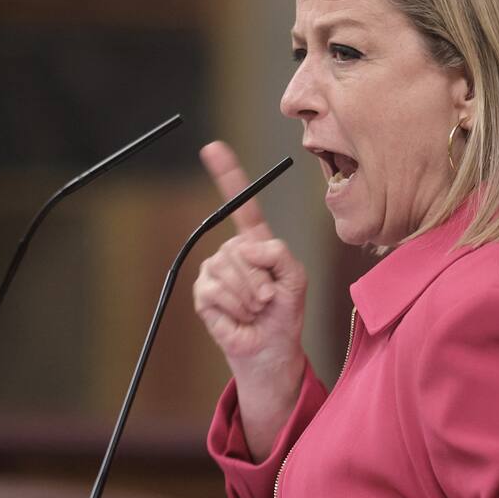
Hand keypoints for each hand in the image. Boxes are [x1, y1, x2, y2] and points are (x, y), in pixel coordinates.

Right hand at [195, 142, 307, 454]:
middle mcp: (233, 251)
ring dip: (249, 297)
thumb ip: (279, 254)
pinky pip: (216, 289)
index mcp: (256, 242)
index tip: (212, 147)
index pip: (242, 204)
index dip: (227, 175)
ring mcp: (215, 270)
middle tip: (268, 300)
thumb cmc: (285, 315)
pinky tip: (239, 317)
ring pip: (229, 271)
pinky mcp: (203, 292)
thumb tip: (247, 248)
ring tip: (255, 310)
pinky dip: (234, 307)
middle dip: (260, 279)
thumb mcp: (296, 278)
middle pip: (240, 249)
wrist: (271, 350)